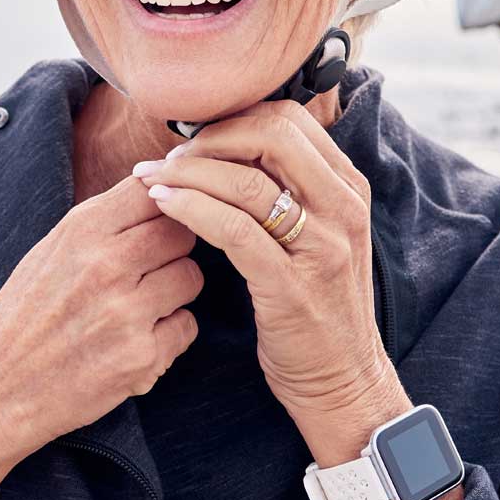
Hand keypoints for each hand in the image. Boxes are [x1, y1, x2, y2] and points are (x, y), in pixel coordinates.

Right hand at [0, 176, 201, 461]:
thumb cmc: (25, 314)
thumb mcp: (53, 248)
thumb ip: (105, 219)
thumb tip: (161, 185)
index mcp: (81, 230)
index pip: (153, 190)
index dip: (165, 202)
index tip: (159, 218)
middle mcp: (106, 265)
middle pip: (182, 231)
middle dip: (174, 247)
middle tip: (151, 267)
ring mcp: (126, 312)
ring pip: (191, 276)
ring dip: (175, 290)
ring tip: (141, 304)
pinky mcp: (141, 357)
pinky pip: (187, 326)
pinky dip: (170, 333)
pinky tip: (137, 339)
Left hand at [133, 99, 404, 438]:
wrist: (343, 381)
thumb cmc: (314, 301)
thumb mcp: (316, 232)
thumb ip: (288, 186)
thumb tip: (226, 141)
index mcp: (348, 187)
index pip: (289, 120)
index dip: (233, 119)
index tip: (193, 137)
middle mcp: (343, 208)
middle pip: (271, 135)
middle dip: (210, 138)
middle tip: (170, 157)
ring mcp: (322, 247)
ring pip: (246, 181)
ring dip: (188, 172)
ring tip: (151, 179)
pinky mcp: (292, 286)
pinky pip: (234, 229)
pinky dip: (191, 208)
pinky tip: (163, 204)